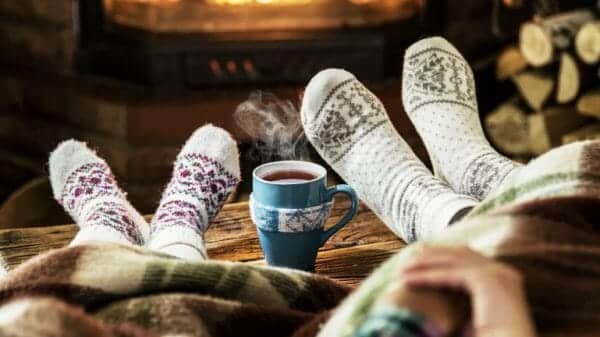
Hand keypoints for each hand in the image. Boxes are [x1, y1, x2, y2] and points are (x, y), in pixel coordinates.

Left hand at [400, 246, 536, 336]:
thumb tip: (434, 304)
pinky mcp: (488, 281)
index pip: (468, 258)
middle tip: (406, 259)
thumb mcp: (471, 318)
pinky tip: (406, 280)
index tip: (419, 260)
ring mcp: (497, 273)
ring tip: (402, 269)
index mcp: (503, 280)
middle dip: (431, 254)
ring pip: (452, 260)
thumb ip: (457, 304)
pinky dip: (426, 276)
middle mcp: (503, 272)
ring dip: (424, 262)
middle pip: (460, 253)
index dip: (442, 256)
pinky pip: (449, 274)